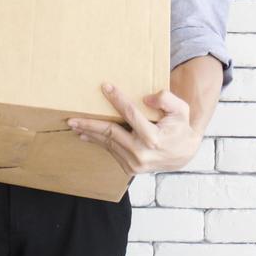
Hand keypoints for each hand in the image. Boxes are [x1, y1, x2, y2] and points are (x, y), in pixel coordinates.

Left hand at [67, 82, 200, 174]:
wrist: (183, 154)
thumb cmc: (180, 128)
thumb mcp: (181, 110)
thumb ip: (167, 100)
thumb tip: (146, 98)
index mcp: (154, 138)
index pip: (131, 115)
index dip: (117, 100)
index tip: (105, 87)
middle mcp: (142, 153)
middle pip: (111, 134)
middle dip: (90, 124)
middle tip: (72, 118)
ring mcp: (135, 163)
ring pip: (108, 143)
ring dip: (90, 133)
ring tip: (75, 125)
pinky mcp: (130, 168)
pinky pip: (111, 151)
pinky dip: (99, 142)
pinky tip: (87, 135)